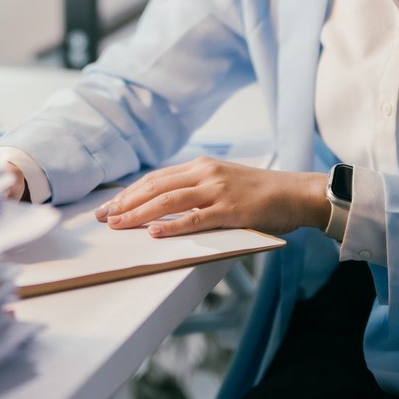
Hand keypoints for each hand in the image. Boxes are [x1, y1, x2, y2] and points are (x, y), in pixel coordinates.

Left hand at [94, 157, 326, 237]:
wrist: (296, 193)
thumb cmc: (260, 192)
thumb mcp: (223, 180)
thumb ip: (197, 188)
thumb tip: (164, 205)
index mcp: (201, 165)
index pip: (155, 178)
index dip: (129, 192)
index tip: (108, 206)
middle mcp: (205, 173)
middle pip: (155, 187)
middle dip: (125, 203)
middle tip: (103, 217)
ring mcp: (218, 190)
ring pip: (169, 201)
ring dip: (139, 214)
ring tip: (118, 224)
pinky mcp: (231, 210)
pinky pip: (195, 219)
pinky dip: (172, 226)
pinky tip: (154, 232)